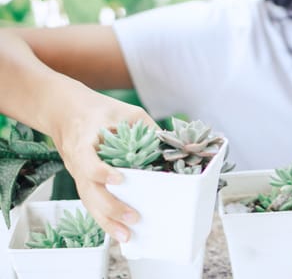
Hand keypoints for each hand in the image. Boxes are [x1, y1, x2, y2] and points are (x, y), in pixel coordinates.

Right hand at [49, 88, 158, 242]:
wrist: (66, 111)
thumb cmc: (100, 110)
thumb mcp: (126, 112)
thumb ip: (147, 128)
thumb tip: (170, 147)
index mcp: (85, 139)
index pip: (87, 159)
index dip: (101, 171)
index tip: (119, 178)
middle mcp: (77, 160)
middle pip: (89, 189)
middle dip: (111, 206)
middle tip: (134, 217)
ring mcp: (77, 172)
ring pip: (88, 201)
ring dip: (106, 221)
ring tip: (126, 236)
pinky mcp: (82, 180)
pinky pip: (90, 202)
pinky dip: (103, 218)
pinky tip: (118, 231)